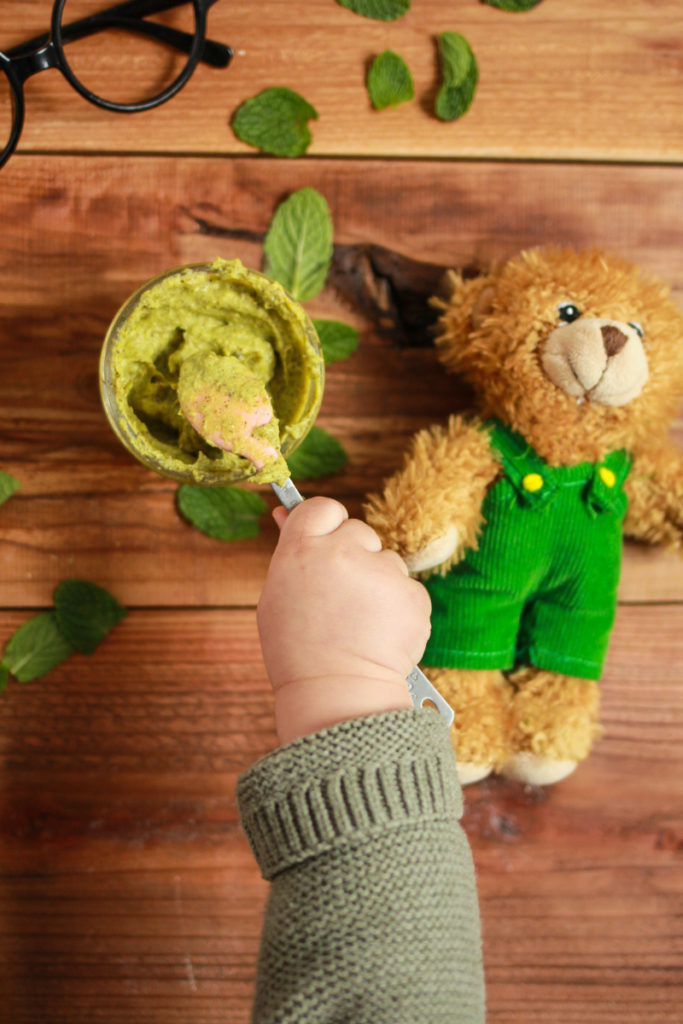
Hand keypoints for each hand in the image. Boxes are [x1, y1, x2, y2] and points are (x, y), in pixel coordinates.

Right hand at [257, 497, 431, 744]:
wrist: (336, 693)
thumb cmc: (298, 650)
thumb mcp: (277, 594)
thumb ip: (290, 551)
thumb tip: (288, 511)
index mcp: (302, 549)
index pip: (322, 507)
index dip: (327, 525)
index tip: (327, 544)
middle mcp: (343, 552)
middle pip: (358, 531)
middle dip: (355, 557)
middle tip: (341, 597)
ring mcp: (382, 573)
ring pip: (387, 561)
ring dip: (379, 583)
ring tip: (361, 622)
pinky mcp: (412, 594)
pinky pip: (408, 588)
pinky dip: (399, 608)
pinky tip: (381, 633)